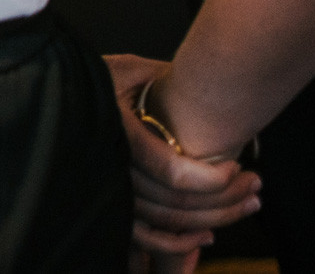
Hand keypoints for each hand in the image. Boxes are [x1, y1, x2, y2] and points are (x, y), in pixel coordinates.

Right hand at [106, 54, 258, 271]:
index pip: (169, 170)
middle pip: (174, 203)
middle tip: (255, 185)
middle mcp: (109, 164)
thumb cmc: (95, 75)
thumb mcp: (131, 69)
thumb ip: (166, 79)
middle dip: (224, 199)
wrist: (59, 90)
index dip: (210, 178)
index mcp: (114, 129)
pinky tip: (204, 236)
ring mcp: (108, 188)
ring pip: (165, 223)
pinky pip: (142, 238)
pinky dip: (175, 244)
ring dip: (212, 220)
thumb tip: (211, 85)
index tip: (237, 168)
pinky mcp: (110, 202)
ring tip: (245, 205)